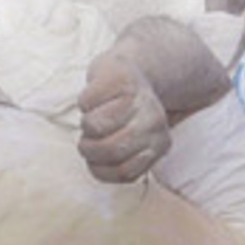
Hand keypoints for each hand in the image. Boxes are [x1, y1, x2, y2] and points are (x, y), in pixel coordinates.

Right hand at [77, 53, 171, 182]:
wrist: (130, 72)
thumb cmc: (124, 117)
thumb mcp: (131, 148)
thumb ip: (120, 166)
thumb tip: (101, 163)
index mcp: (160, 143)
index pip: (123, 172)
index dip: (101, 166)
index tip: (101, 155)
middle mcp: (155, 121)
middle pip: (108, 150)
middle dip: (89, 147)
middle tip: (90, 137)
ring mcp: (139, 98)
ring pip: (94, 127)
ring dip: (85, 124)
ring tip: (94, 117)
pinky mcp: (119, 77)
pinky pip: (86, 102)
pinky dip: (84, 102)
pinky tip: (96, 98)